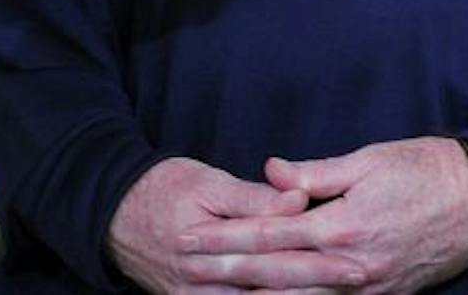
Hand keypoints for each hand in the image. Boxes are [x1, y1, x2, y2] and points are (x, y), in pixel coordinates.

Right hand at [107, 156, 361, 293]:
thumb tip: (299, 200)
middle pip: (268, 285)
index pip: (273, 250)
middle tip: (358, 278)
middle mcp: (202, 278)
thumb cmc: (163, 189)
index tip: (354, 256)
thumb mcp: (209, 183)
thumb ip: (256, 197)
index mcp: (210, 242)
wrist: (109, 214)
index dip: (316, 255)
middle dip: (315, 285)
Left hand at [181, 138, 467, 294]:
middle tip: (186, 268)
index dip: (226, 237)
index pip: (269, 233)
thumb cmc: (429, 170)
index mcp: (341, 225)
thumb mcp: (372, 159)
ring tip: (217, 294)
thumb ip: (317, 172)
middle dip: (225, 272)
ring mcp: (363, 288)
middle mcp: (347, 266)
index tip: (191, 237)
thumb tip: (271, 172)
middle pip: (272, 274)